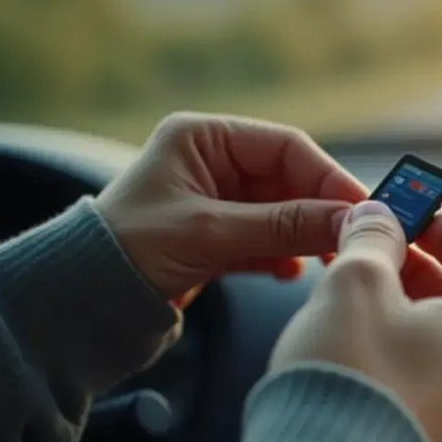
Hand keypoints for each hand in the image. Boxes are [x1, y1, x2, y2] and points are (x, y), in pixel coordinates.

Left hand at [95, 112, 365, 301]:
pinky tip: (288, 272)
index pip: (286, 147)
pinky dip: (282, 255)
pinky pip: (266, 239)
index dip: (328, 176)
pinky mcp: (218, 237)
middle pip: (289, 181)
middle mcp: (213, 163)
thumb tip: (350, 219)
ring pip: (282, 213)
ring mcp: (217, 202)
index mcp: (204, 138)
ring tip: (325, 260)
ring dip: (304, 237)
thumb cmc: (127, 251)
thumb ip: (283, 225)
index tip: (362, 206)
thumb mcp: (210, 233)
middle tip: (353, 238)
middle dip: (319, 211)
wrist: (80, 303)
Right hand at [270, 200, 441, 441]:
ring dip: (407, 323)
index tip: (416, 216)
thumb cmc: (347, 388)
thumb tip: (378, 218)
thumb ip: (373, 239)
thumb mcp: (354, 283)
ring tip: (355, 310)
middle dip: (420, 275)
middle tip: (374, 257)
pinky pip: (427, 398)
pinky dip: (400, 370)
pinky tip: (356, 364)